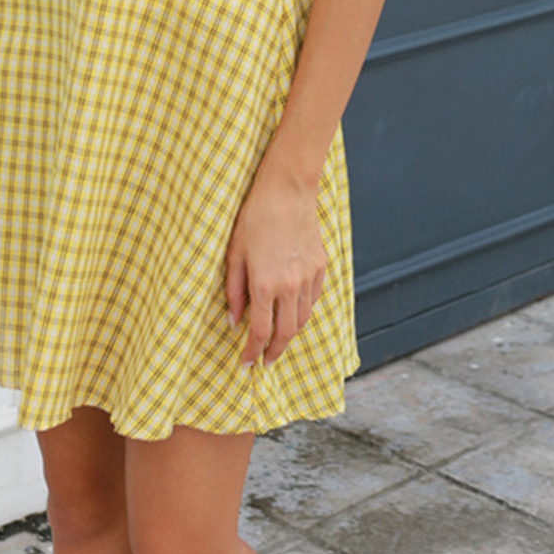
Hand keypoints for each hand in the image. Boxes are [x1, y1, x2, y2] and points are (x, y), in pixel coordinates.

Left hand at [224, 158, 326, 367]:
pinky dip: (302, 313)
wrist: (287, 191)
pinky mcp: (321, 268)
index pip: (261, 332)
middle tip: (265, 361)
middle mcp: (290, 286)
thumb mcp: (234, 254)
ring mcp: (309, 278)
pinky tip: (292, 313)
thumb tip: (233, 320)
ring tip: (277, 340)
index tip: (246, 362)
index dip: (252, 352)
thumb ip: (233, 291)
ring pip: (302, 320)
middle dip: (274, 353)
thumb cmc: (254, 218)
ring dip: (289, 335)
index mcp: (265, 284)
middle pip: (285, 334)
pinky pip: (313, 301)